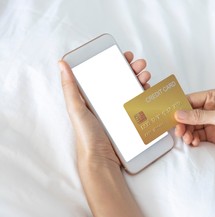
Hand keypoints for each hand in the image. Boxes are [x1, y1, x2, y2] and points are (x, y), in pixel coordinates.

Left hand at [59, 52, 150, 167]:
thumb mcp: (76, 109)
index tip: (126, 56)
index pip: (107, 74)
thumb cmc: (87, 136)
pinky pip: (140, 106)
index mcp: (94, 97)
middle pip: (123, 80)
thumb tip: (62, 63)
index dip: (117, 62)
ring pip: (134, 90)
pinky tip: (149, 92)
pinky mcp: (131, 121)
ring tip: (146, 76)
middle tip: (141, 65)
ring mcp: (121, 111)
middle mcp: (108, 102)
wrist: (102, 160)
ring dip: (142, 80)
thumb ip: (70, 88)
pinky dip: (146, 97)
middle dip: (134, 69)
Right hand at [174, 89, 214, 156]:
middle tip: (178, 131)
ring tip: (187, 139)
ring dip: (187, 132)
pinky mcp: (212, 134)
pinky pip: (197, 135)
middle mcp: (210, 108)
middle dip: (182, 123)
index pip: (190, 100)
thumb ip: (198, 116)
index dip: (179, 107)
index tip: (169, 115)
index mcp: (213, 97)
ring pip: (191, 126)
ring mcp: (211, 122)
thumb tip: (178, 114)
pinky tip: (194, 142)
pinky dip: (193, 139)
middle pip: (188, 114)